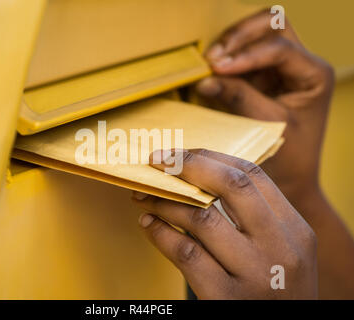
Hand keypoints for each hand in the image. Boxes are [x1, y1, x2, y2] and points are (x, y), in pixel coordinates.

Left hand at [132, 149, 317, 298]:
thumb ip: (255, 218)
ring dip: (164, 201)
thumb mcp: (281, 251)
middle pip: (232, 186)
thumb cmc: (273, 289)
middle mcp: (280, 249)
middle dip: (187, 166)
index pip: (252, 175)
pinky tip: (148, 225)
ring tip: (144, 196)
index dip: (210, 158)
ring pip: (201, 218)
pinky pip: (186, 253)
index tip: (179, 154)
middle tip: (156, 160)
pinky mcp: (226, 298)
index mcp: (295, 230)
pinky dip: (160, 233)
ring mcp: (255, 275)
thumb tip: (201, 176)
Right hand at [195, 9, 334, 199]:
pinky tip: (212, 69)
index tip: (217, 67)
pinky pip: (244, 56)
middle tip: (213, 57)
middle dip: (241, 35)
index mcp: (313, 74)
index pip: (279, 48)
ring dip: (233, 43)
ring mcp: (281, 68)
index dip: (246, 55)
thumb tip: (206, 80)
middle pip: (273, 25)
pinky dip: (228, 58)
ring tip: (209, 62)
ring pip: (258, 33)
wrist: (292, 177)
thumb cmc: (288, 156)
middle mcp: (300, 64)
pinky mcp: (263, 77)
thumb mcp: (266, 126)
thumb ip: (238, 98)